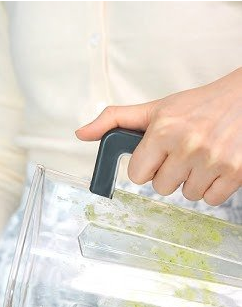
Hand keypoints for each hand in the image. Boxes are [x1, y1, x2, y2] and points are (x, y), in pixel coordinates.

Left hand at [76, 68, 241, 205]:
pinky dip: (213, 188)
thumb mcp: (158, 108)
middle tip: (184, 154)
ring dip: (193, 181)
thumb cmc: (201, 105)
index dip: (148, 167)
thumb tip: (82, 134)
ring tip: (203, 157)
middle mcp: (187, 145)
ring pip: (187, 195)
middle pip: (161, 188)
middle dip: (171, 174)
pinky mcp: (235, 173)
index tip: (159, 155)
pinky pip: (211, 200)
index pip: (138, 175)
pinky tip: (216, 167)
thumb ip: (116, 120)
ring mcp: (212, 161)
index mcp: (164, 129)